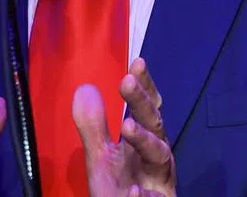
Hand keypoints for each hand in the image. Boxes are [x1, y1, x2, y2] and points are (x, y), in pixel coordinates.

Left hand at [74, 58, 175, 196]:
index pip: (148, 108)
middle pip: (154, 124)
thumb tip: (85, 88)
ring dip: (145, 140)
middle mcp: (157, 156)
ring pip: (160, 156)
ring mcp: (161, 182)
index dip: (144, 86)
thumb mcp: (102, 158)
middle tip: (127, 80)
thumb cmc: (120, 190)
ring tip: (128, 125)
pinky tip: (132, 190)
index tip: (137, 62)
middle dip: (142, 103)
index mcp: (144, 141)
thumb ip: (94, 127)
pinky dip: (143, 196)